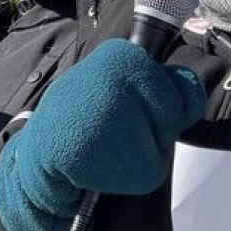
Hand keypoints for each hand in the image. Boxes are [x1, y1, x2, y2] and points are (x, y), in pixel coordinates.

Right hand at [0, 38, 205, 230]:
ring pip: (162, 146)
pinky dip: (130, 176)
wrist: (39, 151)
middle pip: (173, 116)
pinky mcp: (116, 159)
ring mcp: (118, 118)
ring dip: (140, 152)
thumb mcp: (120, 84)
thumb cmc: (82, 113)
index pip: (182, 88)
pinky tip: (100, 163)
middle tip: (112, 125)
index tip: (126, 102)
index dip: (159, 104)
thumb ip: (161, 84)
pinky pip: (150, 172)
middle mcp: (120, 79)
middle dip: (153, 128)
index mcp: (123, 54)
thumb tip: (192, 92)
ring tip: (102, 143)